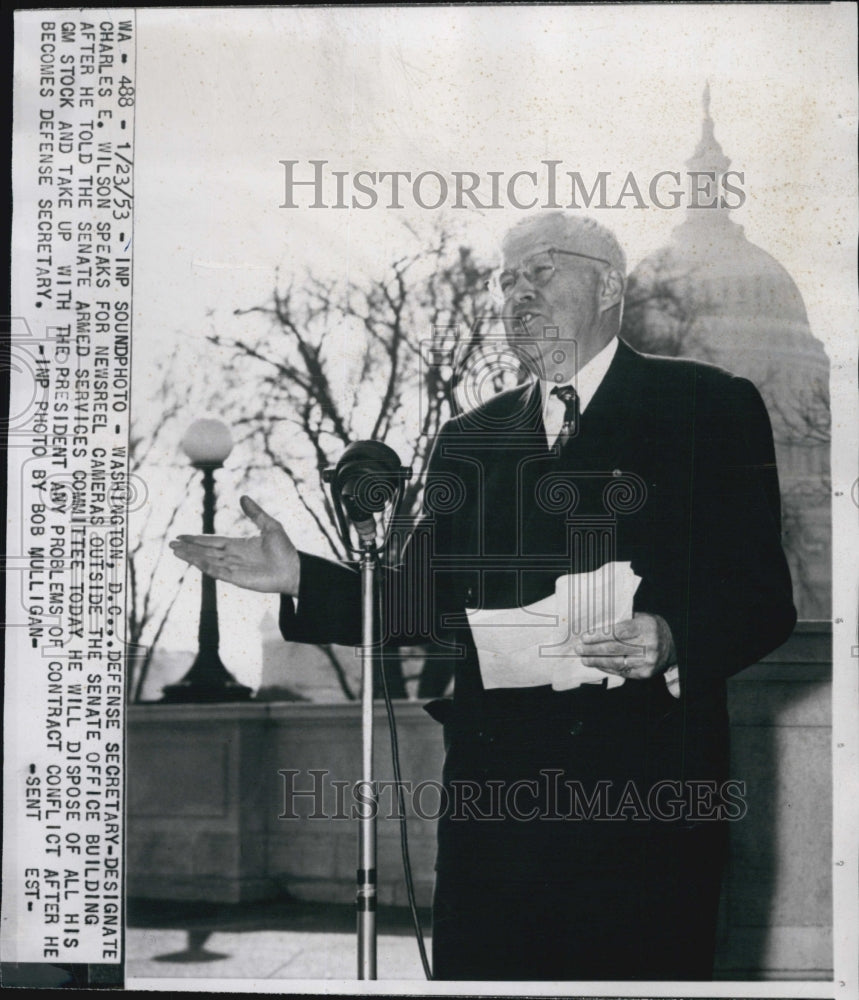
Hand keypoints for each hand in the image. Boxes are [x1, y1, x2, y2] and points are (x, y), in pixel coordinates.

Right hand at [170, 496, 300, 594]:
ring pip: (207, 561)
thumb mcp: (270, 526)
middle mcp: (233, 557)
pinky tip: (194, 561)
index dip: (197, 539)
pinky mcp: (237, 578)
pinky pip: (217, 571)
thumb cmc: (285, 550)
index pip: (212, 541)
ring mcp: (234, 568)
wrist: (295, 569)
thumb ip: (255, 513)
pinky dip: (205, 566)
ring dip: (192, 556)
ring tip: (176, 551)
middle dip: (189, 547)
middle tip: (171, 543)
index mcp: (238, 545)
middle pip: (206, 551)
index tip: (182, 536)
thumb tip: (243, 497)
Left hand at [576, 612, 675, 680]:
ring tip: (583, 658)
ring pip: (616, 662)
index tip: (585, 637)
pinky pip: (621, 672)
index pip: (618, 632)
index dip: (599, 636)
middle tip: (579, 648)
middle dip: (593, 649)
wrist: (673, 646)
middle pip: (614, 648)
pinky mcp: (645, 674)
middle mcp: (649, 645)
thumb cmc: (650, 629)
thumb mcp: (640, 618)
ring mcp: (647, 661)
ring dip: (596, 661)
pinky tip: (597, 664)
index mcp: (646, 627)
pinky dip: (607, 668)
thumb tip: (595, 627)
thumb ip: (622, 621)